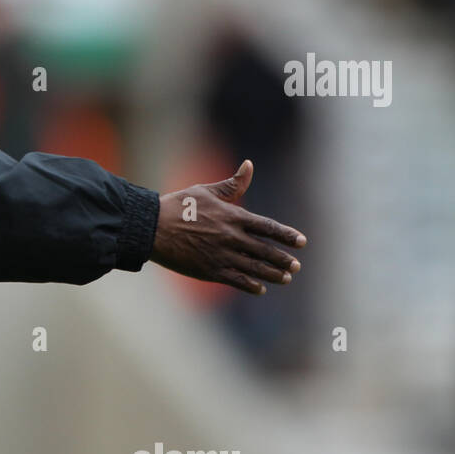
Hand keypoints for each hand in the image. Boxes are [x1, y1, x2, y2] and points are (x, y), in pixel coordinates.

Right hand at [148, 160, 306, 294]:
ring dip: (273, 274)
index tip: (302, 242)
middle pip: (265, 251)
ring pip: (255, 268)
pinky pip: (237, 280)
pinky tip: (260, 288)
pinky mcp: (210, 270)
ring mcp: (222, 256)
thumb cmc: (177, 206)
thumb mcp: (205, 190)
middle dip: (283, 259)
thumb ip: (232, 184)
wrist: (153, 228)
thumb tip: (249, 165)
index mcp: (233, 217)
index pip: (268, 227)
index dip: (287, 236)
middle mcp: (232, 237)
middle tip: (296, 266)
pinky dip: (251, 285)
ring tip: (286, 278)